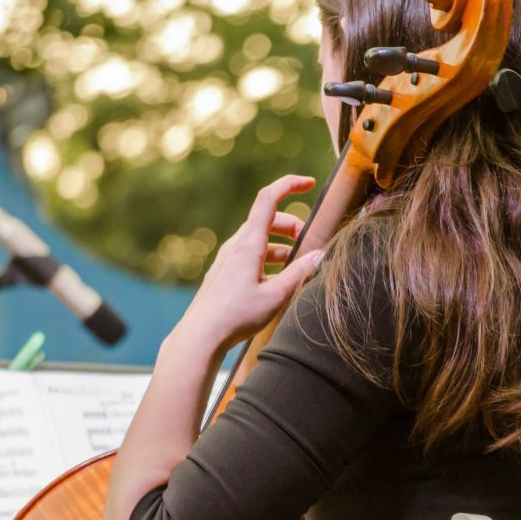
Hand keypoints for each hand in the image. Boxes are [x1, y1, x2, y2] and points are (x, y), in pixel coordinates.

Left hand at [179, 174, 322, 351]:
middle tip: (309, 243)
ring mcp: (228, 259)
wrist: (200, 336)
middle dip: (292, 225)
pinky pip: (251, 256)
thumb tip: (320, 255)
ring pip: (260, 240)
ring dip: (282, 245)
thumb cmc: (236, 316)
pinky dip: (269, 259)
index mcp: (248, 244)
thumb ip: (300, 273)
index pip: (268, 199)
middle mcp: (236, 246)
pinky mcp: (225, 273)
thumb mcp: (276, 296)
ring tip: (298, 265)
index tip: (309, 183)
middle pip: (267, 220)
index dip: (289, 185)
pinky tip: (278, 281)